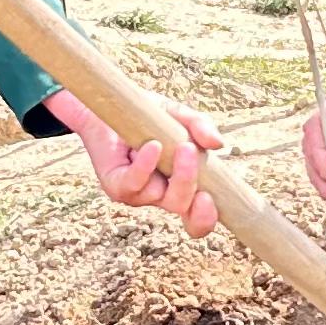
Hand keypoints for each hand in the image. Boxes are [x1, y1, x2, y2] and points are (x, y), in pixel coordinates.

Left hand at [50, 90, 226, 237]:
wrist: (108, 106)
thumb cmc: (145, 116)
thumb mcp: (177, 115)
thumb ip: (199, 125)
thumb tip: (218, 144)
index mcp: (179, 186)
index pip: (196, 218)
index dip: (205, 218)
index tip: (211, 199)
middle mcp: (159, 195)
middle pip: (182, 208)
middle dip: (190, 184)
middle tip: (190, 152)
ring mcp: (137, 194)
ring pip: (160, 197)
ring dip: (173, 170)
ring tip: (177, 143)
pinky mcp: (116, 186)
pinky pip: (134, 184)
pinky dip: (145, 166)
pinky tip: (152, 146)